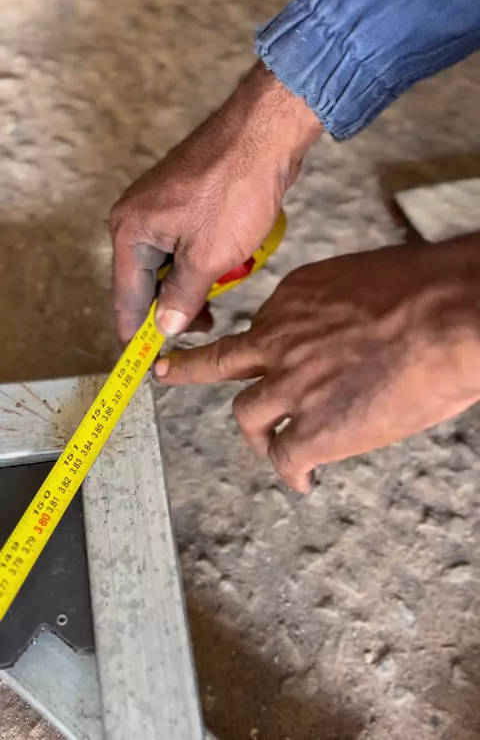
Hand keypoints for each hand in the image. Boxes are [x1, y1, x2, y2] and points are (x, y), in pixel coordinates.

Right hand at [110, 63, 320, 343]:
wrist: (264, 133)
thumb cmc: (233, 190)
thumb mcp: (207, 257)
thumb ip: (182, 297)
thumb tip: (166, 327)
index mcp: (130, 232)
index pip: (127, 298)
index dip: (138, 334)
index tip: (147, 362)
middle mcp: (136, 217)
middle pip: (145, 281)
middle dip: (172, 308)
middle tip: (200, 329)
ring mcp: (161, 205)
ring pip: (169, 262)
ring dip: (192, 284)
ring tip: (218, 300)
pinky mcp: (186, 198)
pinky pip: (186, 243)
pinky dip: (202, 261)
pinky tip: (225, 268)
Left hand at [155, 237, 479, 491]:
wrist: (448, 315)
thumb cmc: (429, 291)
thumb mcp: (371, 283)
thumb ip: (347, 311)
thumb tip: (363, 335)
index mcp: (296, 297)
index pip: (268, 326)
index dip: (273, 348)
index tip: (276, 357)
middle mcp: (281, 338)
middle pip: (222, 359)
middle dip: (189, 369)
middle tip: (167, 373)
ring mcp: (291, 385)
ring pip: (248, 416)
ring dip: (259, 434)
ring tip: (272, 448)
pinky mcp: (312, 429)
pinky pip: (285, 458)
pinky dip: (293, 473)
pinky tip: (306, 480)